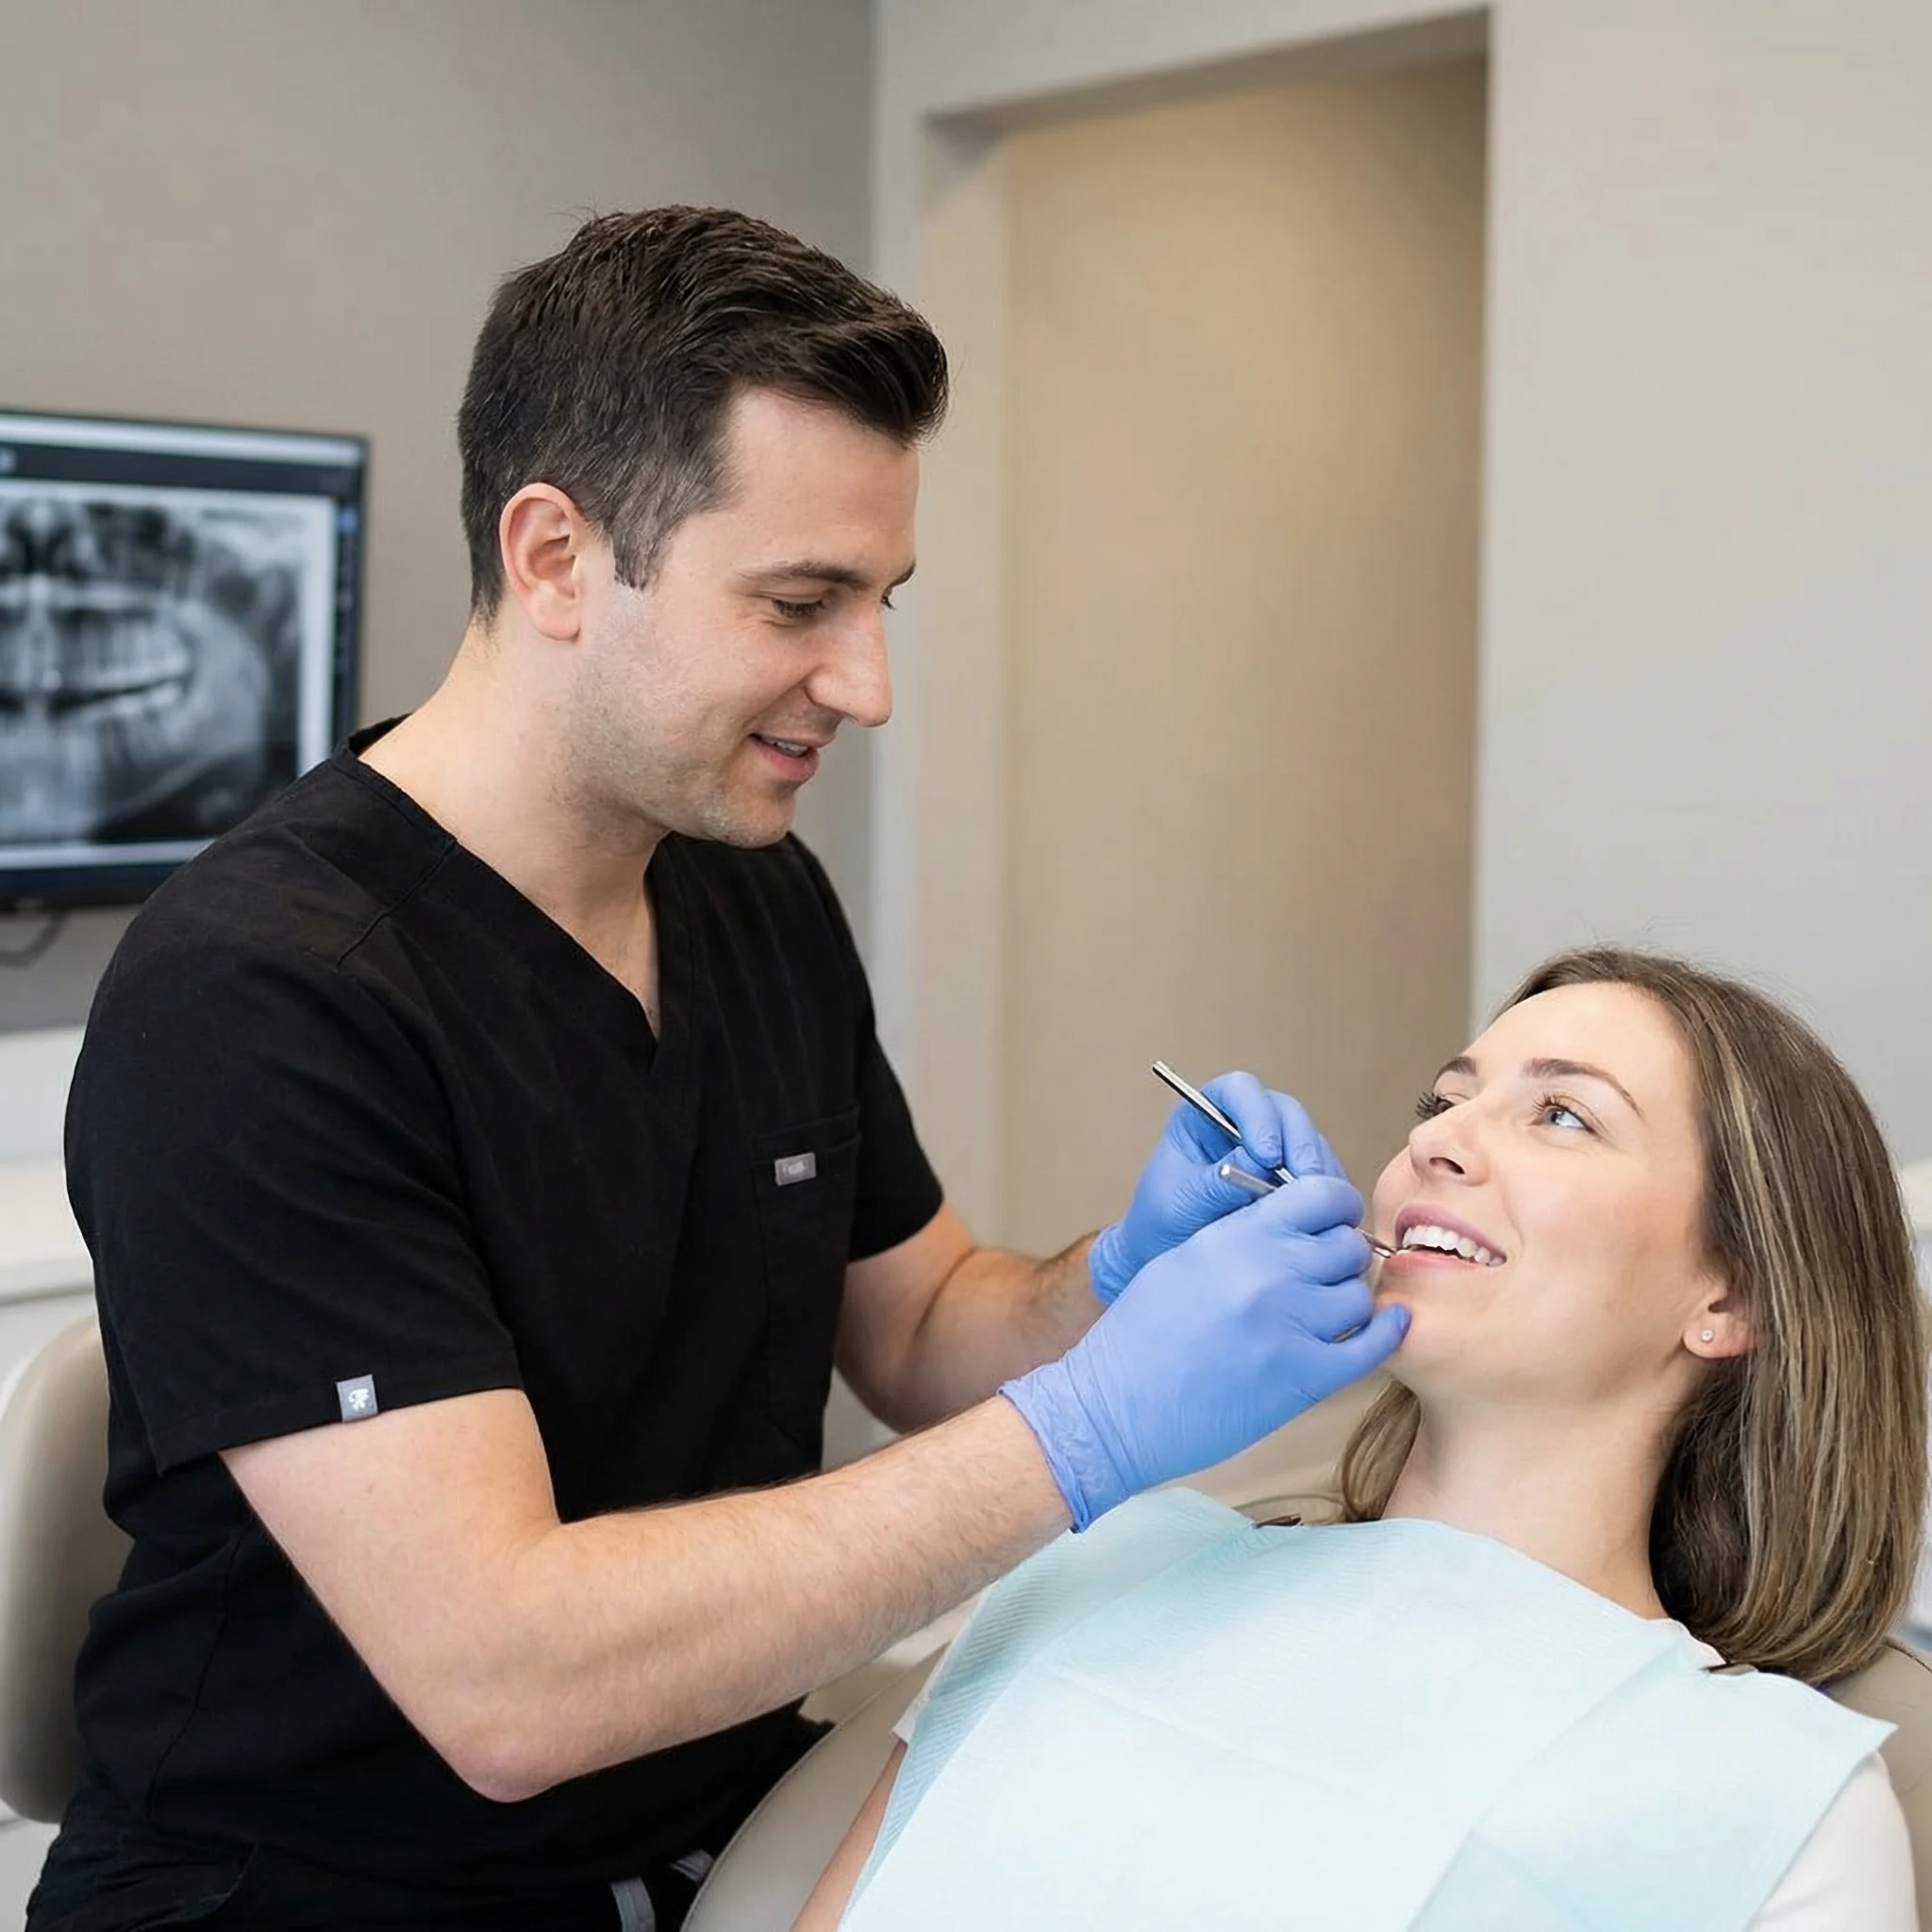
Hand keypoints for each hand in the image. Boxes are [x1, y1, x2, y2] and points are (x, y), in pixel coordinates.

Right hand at [1005, 1175, 1405, 1529]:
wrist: (1114, 1408)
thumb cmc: (1139, 1339)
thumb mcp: (1185, 1262)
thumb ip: (1241, 1239)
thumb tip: (1292, 1230)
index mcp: (1235, 1236)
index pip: (1320, 1193)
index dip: (1335, 1208)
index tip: (1331, 1224)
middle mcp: (1268, 1270)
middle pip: (1346, 1245)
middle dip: (1341, 1259)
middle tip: (1327, 1277)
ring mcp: (1289, 1323)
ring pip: (1360, 1295)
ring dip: (1350, 1303)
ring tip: (1328, 1316)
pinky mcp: (1303, 1377)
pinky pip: (1371, 1347)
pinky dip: (1384, 1336)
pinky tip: (1382, 1331)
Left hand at [1088, 1073, 1345, 1303]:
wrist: (1168, 1260)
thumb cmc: (1162, 1224)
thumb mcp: (1181, 1202)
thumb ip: (1218, 1181)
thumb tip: (1262, 1164)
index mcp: (1205, 1115)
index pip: (1239, 1091)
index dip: (1258, 1115)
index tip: (1266, 1156)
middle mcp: (1244, 1125)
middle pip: (1285, 1113)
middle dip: (1299, 1145)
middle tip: (1306, 1182)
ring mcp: (1274, 1151)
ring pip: (1310, 1143)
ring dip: (1319, 1172)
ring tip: (1319, 1206)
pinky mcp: (1295, 1181)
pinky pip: (1323, 1176)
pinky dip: (1328, 1194)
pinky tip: (1329, 1217)